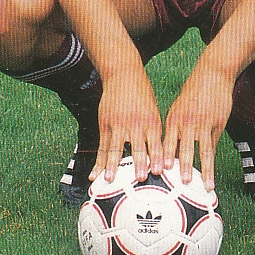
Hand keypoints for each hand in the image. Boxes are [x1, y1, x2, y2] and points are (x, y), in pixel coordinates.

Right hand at [90, 68, 162, 184]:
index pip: (156, 142)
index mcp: (151, 120)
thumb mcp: (153, 110)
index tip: (158, 171)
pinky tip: (94, 174)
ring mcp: (118, 123)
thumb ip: (153, 132)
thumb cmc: (142, 95)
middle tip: (140, 179)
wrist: (124, 74)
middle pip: (138, 146)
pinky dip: (98, 161)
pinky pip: (101, 146)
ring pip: (115, 147)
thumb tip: (160, 157)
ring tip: (110, 179)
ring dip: (113, 165)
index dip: (157, 157)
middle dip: (139, 163)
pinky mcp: (105, 123)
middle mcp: (135, 123)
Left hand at [162, 65, 233, 190]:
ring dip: (198, 169)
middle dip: (176, 166)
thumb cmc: (195, 92)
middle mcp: (185, 122)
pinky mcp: (216, 123)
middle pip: (179, 148)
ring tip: (197, 185)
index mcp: (173, 118)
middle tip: (173, 183)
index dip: (159, 157)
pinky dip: (211, 165)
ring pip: (198, 149)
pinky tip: (211, 178)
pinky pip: (212, 147)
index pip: (165, 142)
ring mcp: (201, 123)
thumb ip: (176, 128)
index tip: (153, 172)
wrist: (212, 74)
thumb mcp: (180, 108)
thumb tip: (169, 150)